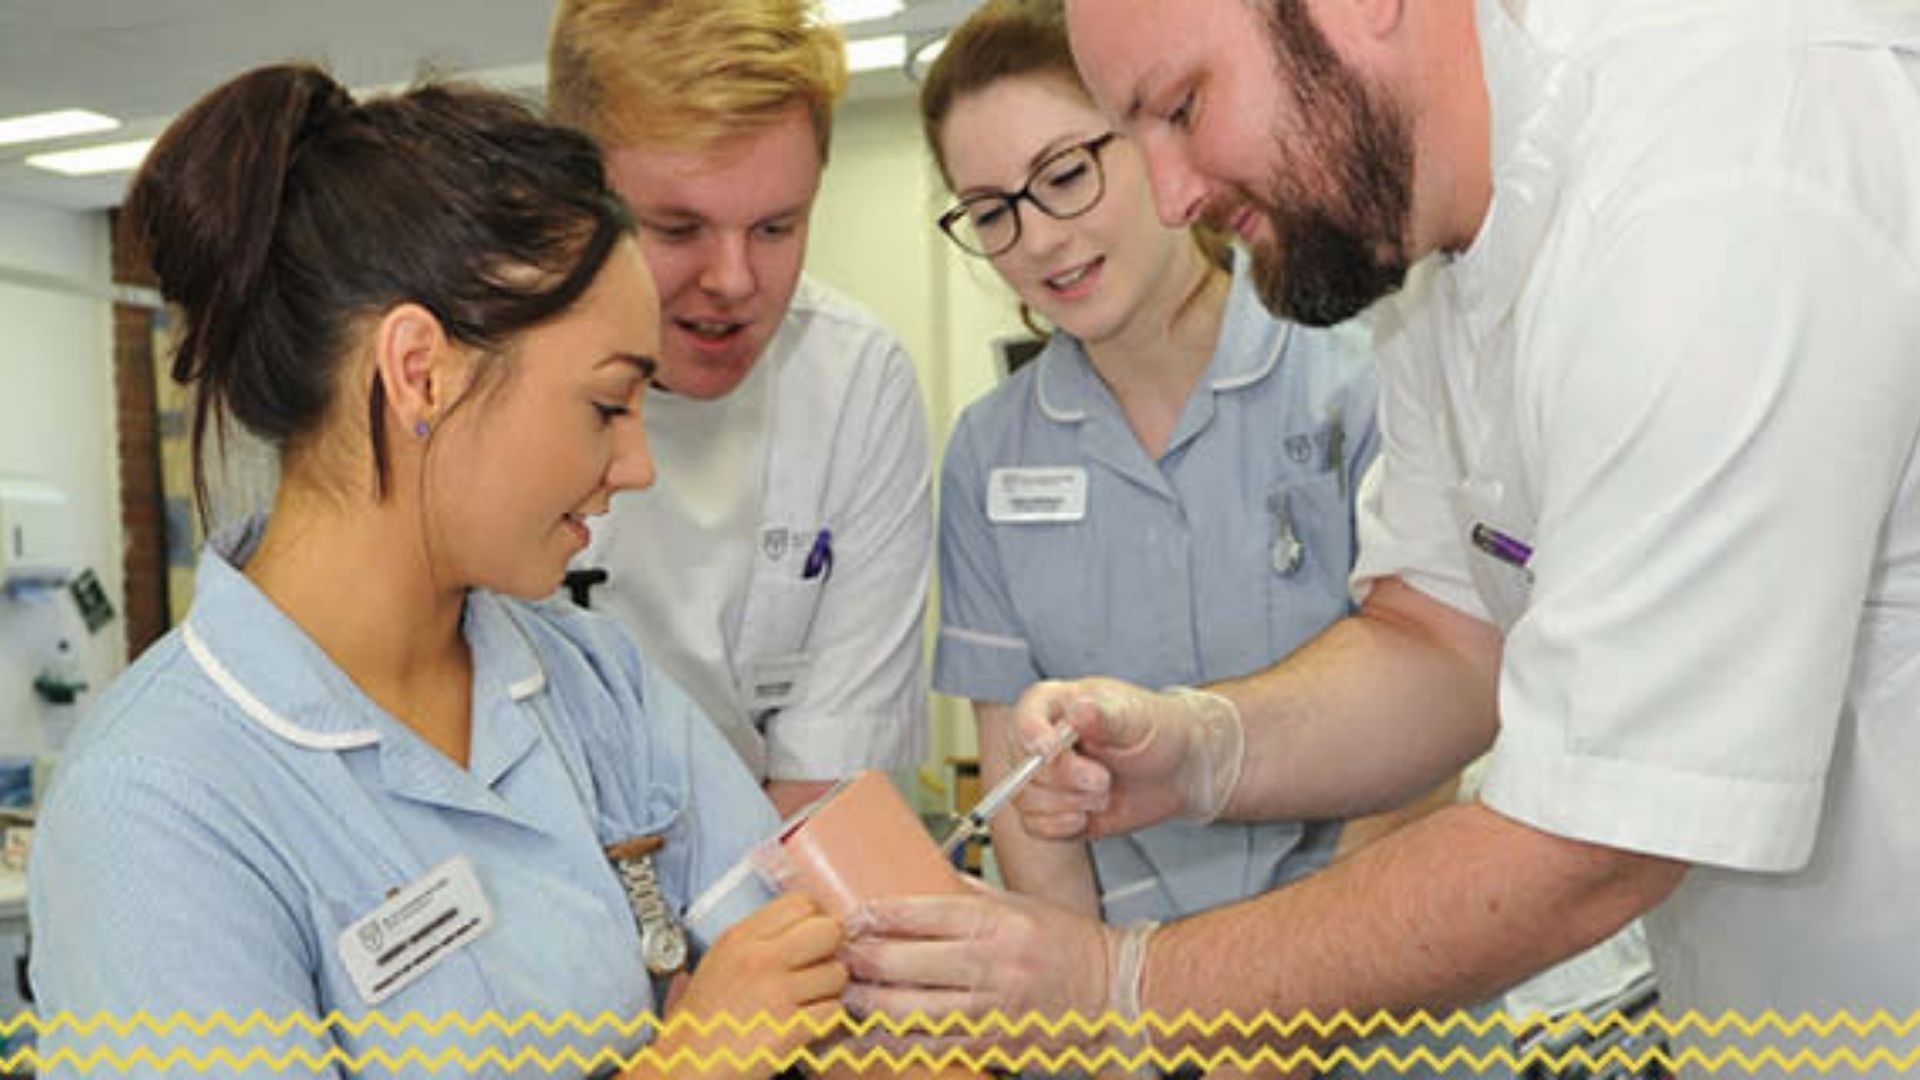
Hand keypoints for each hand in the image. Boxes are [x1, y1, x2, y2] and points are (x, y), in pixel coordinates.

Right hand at [657, 892, 848, 1076]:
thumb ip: (751, 941)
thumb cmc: (697, 1023)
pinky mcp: (790, 1029)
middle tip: (817, 968)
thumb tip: (796, 927)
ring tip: (807, 1003)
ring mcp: (776, 993)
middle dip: (830, 950)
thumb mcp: (714, 963)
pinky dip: (825, 1021)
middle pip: (829, 930)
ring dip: (829, 990)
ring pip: (837, 973)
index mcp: (740, 938)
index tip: (811, 938)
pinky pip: (834, 1012)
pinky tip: (805, 1025)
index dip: (815, 920)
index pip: (802, 903)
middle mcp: (759, 959)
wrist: (684, 1069)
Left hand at [839, 879, 1114, 1023]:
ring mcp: (992, 1009)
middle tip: (838, 954)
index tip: (852, 915)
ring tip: (846, 994)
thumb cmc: (1067, 943)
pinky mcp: (991, 1043)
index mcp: (998, 922)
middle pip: (907, 963)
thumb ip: (966, 894)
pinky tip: (873, 1034)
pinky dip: (897, 1041)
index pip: (923, 912)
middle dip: (862, 960)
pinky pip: (932, 1045)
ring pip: (912, 1010)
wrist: (1113, 990)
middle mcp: (993, 965)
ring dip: (870, 1003)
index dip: (878, 916)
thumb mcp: (1018, 904)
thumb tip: (915, 876)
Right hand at [1011, 678, 1244, 840]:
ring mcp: (1045, 776)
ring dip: (1069, 804)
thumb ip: (1106, 716)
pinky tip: (1088, 815)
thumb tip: (1080, 711)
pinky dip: (1062, 826)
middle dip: (1065, 780)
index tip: (1049, 750)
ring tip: (1105, 793)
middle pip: (1023, 765)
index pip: (1026, 715)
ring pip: (1026, 799)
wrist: (1179, 771)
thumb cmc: (1159, 732)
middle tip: (1103, 780)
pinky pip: (1035, 825)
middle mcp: (1043, 739)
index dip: (1031, 734)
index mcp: (1058, 704)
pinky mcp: (1052, 808)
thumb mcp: (1139, 717)